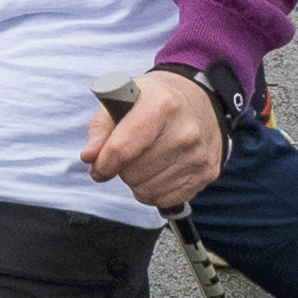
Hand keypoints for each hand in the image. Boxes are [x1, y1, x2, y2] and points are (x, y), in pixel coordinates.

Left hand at [83, 71, 227, 216]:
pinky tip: (158, 171)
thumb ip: (100, 128)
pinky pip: (165, 199)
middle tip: (127, 155)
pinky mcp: (207, 174)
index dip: (103, 163)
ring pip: (147, 190)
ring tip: (144, 161)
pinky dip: (154, 190)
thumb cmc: (159, 99)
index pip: (122, 148)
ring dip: (137, 182)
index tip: (97, 165)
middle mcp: (184, 132)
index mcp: (161, 105)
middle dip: (121, 169)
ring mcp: (198, 156)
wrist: (201, 100)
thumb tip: (90, 156)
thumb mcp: (124, 98)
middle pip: (133, 173)